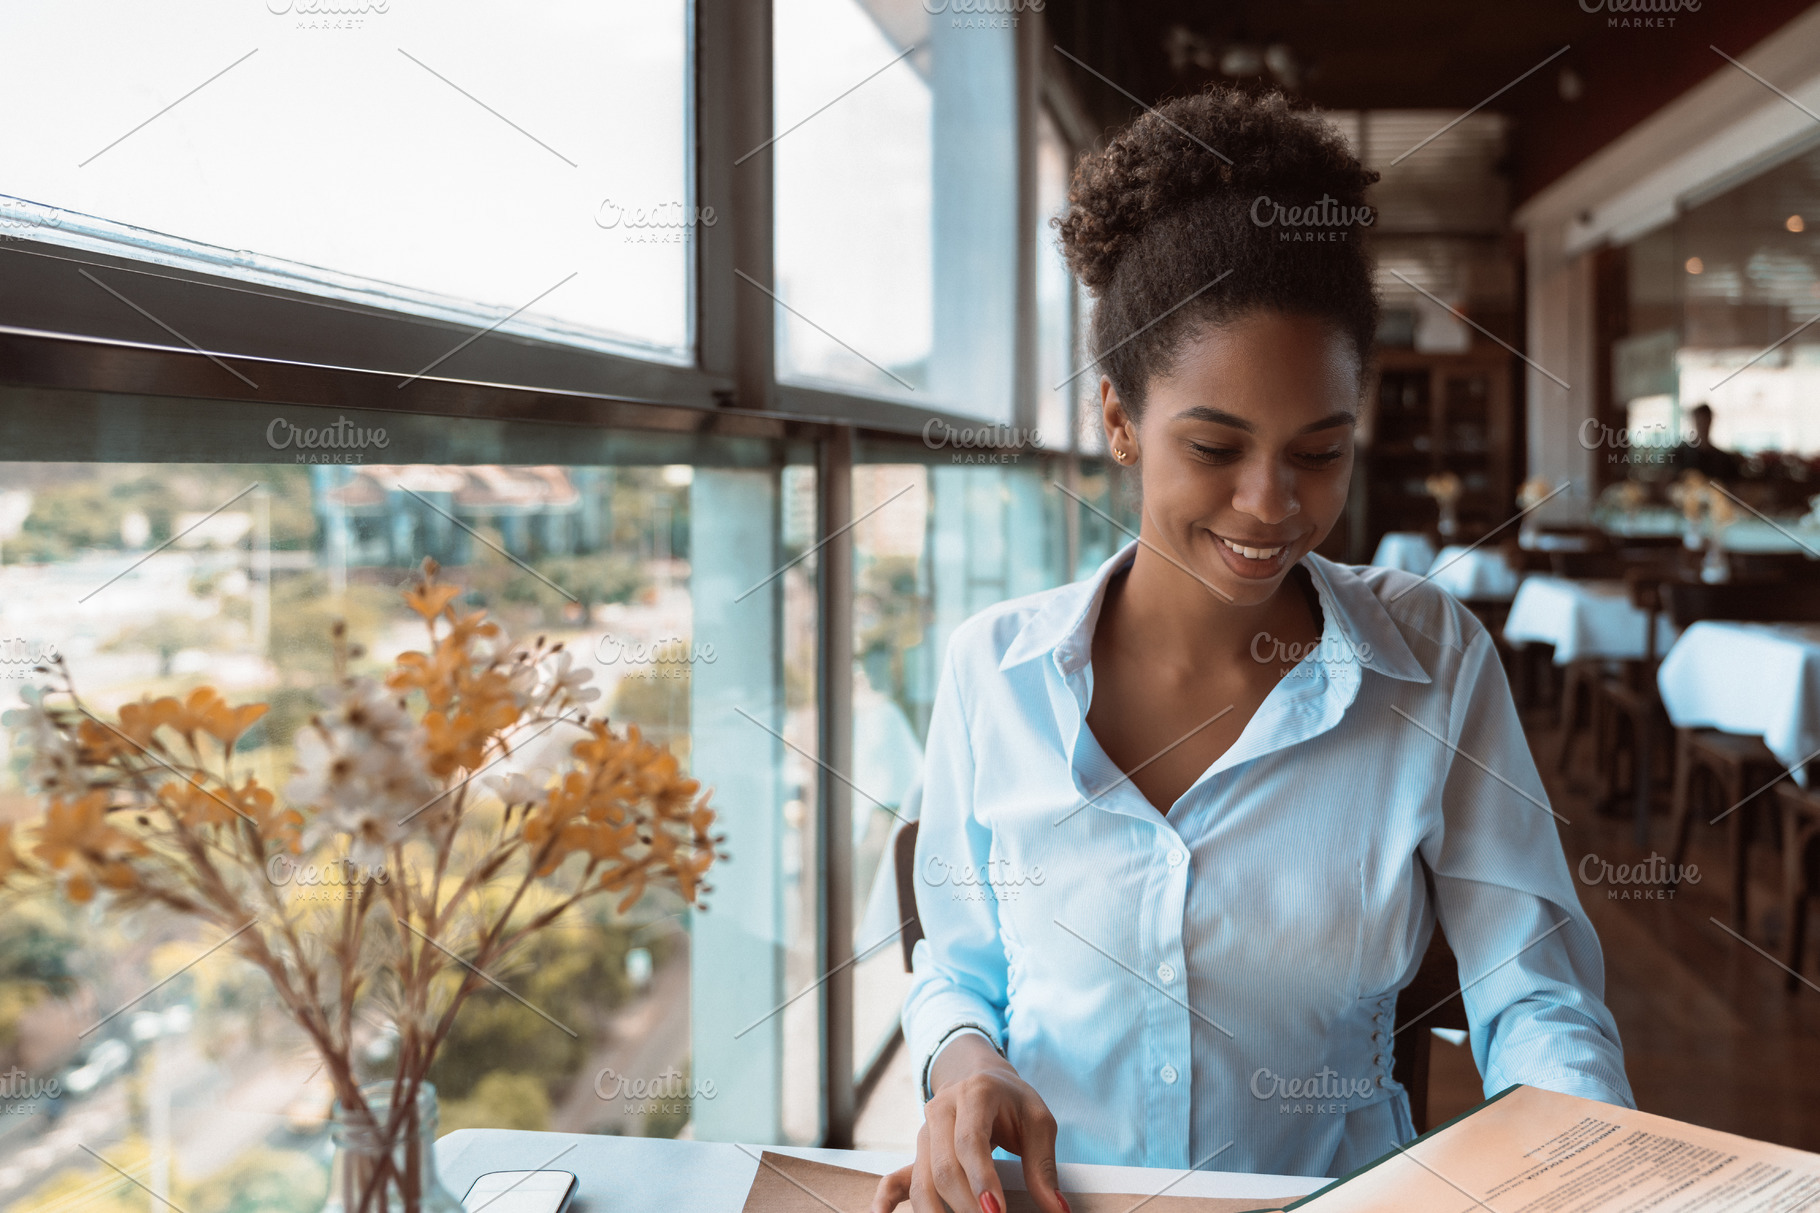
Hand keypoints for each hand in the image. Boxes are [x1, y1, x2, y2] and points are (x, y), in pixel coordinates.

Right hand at [870, 1034, 1068, 1212]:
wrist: (978, 1076)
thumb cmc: (1012, 1101)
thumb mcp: (1038, 1121)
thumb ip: (1043, 1165)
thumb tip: (1057, 1210)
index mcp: (974, 1095)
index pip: (971, 1142)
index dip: (981, 1180)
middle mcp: (940, 1110)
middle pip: (944, 1168)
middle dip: (965, 1207)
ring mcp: (923, 1133)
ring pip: (922, 1180)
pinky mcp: (917, 1153)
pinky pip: (895, 1178)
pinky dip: (885, 1201)